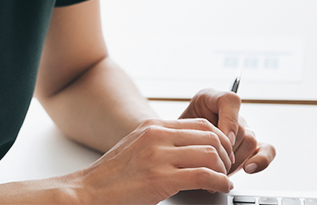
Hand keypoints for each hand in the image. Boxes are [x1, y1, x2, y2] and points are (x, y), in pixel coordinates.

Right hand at [71, 118, 235, 204]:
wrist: (89, 191)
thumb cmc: (112, 177)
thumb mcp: (137, 148)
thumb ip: (160, 144)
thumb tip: (189, 149)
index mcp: (152, 128)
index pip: (201, 124)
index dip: (220, 139)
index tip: (223, 153)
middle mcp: (157, 137)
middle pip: (210, 137)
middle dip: (225, 154)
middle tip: (227, 168)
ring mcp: (158, 157)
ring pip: (210, 155)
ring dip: (224, 169)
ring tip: (222, 179)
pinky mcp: (161, 179)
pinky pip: (204, 176)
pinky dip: (219, 182)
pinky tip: (220, 187)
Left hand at [181, 89, 275, 174]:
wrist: (175, 148)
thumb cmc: (174, 138)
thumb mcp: (176, 129)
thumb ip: (190, 130)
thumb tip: (209, 148)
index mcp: (210, 98)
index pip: (231, 100)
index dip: (229, 122)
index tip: (223, 141)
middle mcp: (229, 112)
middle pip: (241, 128)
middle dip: (228, 150)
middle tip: (211, 164)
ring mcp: (241, 128)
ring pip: (251, 141)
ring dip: (236, 160)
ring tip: (217, 170)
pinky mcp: (250, 145)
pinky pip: (267, 149)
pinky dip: (261, 161)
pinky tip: (248, 169)